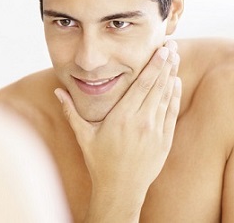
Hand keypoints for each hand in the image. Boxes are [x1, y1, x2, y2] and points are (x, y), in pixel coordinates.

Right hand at [54, 41, 181, 220]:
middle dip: (166, 64)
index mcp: (122, 117)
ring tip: (175, 58)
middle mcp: (141, 122)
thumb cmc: (99, 162)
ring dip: (172, 76)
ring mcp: (156, 131)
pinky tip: (175, 83)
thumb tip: (57, 91)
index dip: (154, 65)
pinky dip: (174, 95)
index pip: (142, 85)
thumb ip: (71, 111)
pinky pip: (172, 112)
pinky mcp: (165, 140)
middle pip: (157, 86)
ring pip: (167, 97)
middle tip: (171, 45)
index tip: (161, 50)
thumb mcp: (83, 135)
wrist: (120, 189)